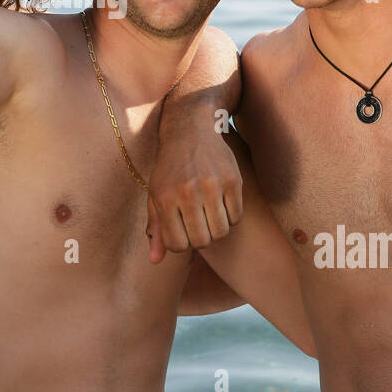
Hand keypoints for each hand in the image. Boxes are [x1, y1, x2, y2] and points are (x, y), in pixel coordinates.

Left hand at [146, 122, 242, 264]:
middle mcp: (188, 192)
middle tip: (196, 224)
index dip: (180, 244)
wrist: (190, 130)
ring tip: (208, 214)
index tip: (181, 232)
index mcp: (164, 198)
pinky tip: (220, 202)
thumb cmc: (169, 168)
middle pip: (202, 242)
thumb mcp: (155, 194)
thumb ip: (156, 228)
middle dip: (199, 238)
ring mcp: (212, 185)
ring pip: (221, 232)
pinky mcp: (232, 180)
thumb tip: (155, 261)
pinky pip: (236, 217)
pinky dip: (230, 216)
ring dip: (215, 229)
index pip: (177, 245)